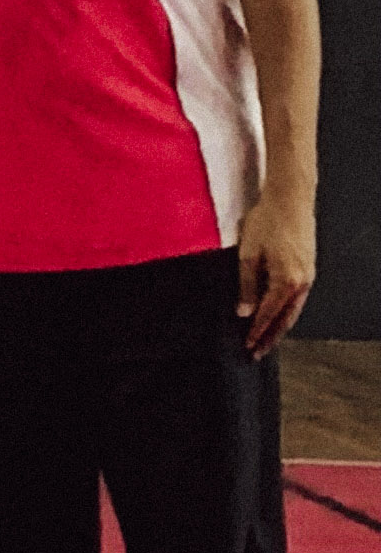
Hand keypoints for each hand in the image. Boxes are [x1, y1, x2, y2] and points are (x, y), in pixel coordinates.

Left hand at [237, 189, 315, 352]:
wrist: (290, 199)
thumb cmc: (266, 222)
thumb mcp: (248, 254)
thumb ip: (247, 285)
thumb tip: (245, 311)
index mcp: (286, 281)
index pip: (268, 315)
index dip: (256, 332)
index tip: (246, 346)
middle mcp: (302, 282)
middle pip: (285, 319)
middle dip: (270, 338)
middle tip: (257, 353)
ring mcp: (308, 276)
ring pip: (293, 310)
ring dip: (279, 327)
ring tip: (266, 341)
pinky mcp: (307, 269)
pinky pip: (297, 298)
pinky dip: (286, 312)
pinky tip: (278, 316)